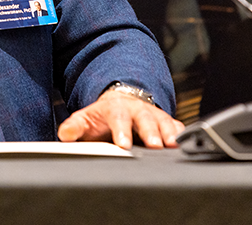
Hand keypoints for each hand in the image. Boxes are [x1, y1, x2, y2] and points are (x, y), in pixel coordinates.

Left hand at [57, 89, 184, 148]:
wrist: (122, 103)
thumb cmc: (103, 116)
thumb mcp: (86, 119)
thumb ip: (75, 127)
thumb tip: (65, 134)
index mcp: (116, 109)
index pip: (118, 118)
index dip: (121, 131)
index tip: (123, 145)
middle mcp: (138, 110)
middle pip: (146, 119)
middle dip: (151, 132)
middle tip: (154, 146)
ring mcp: (154, 115)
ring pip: (165, 123)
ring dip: (170, 134)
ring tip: (174, 147)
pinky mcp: (167, 122)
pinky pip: (177, 126)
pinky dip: (182, 135)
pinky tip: (186, 145)